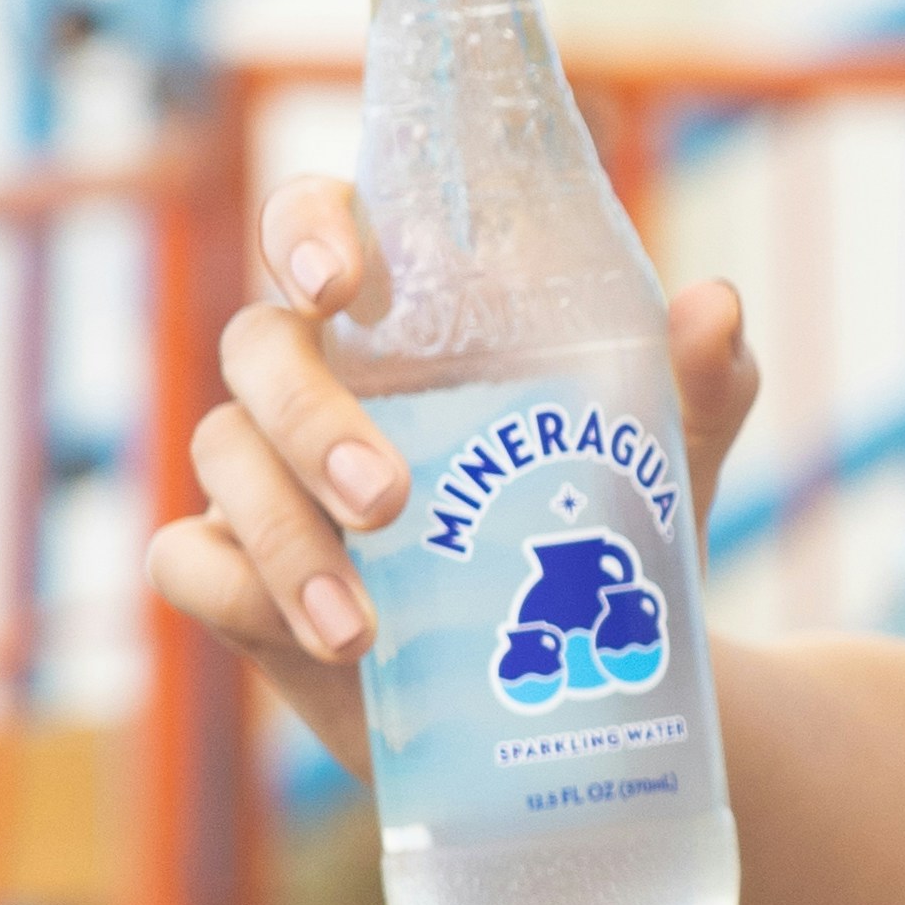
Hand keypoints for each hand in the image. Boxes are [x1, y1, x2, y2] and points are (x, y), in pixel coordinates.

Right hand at [145, 171, 760, 780]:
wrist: (594, 678)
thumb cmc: (612, 525)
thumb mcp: (671, 454)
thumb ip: (702, 379)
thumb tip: (716, 307)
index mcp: (401, 323)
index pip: (317, 226)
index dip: (309, 229)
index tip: (343, 282)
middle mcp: (316, 382)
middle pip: (259, 350)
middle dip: (309, 418)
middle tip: (387, 498)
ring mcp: (267, 477)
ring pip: (223, 457)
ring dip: (286, 538)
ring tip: (364, 624)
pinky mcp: (241, 577)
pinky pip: (188, 561)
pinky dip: (240, 590)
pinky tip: (319, 637)